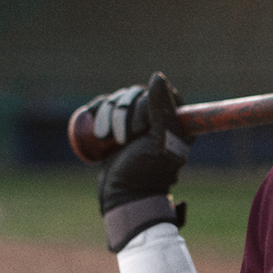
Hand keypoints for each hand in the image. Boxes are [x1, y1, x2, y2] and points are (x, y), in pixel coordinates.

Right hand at [88, 73, 193, 249]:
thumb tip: (156, 76)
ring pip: (117, 101)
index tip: (141, 128)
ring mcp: (134, 123)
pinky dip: (96, 112)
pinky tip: (96, 129)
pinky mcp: (114, 128)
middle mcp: (156, 119)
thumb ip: (162, 110)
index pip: (158, 92)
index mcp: (176, 120)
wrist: (124, 196)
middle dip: (122, 113)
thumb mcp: (159, 141)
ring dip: (107, 116)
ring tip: (106, 139)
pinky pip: (103, 107)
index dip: (144, 106)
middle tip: (122, 139)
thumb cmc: (146, 172)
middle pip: (134, 94)